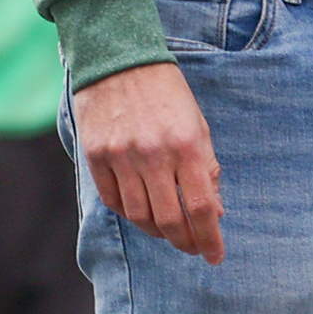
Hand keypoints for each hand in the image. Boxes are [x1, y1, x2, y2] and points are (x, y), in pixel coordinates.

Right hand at [73, 60, 224, 263]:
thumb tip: (215, 213)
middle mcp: (154, 154)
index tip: (216, 256)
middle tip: (193, 248)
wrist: (118, 57)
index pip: (202, 208)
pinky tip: (142, 209)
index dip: (210, 239)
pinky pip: (114, 201)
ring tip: (169, 230)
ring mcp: (121, 156)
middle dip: (186, 243)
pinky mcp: (96, 156)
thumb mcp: (197, 123)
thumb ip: (207, 168)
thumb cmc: (166, 92)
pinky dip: (131, 213)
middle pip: (170, 221)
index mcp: (186, 144)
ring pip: (140, 217)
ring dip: (158, 232)